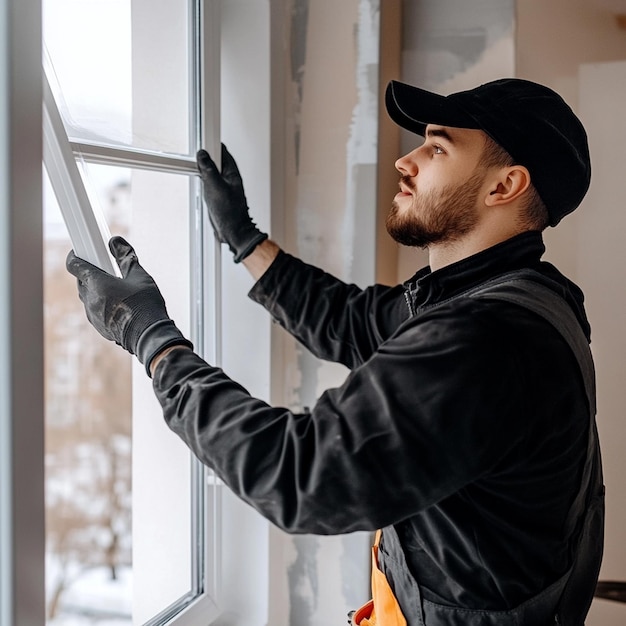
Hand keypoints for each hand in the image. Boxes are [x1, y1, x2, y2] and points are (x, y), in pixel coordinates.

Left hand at [66, 236, 192, 375]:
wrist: (149, 336)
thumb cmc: (146, 306)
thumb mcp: (140, 276)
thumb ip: (125, 257)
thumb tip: (116, 241)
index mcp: (98, 283)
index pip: (75, 265)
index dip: (76, 256)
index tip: (82, 252)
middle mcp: (90, 299)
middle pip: (81, 280)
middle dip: (90, 274)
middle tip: (107, 270)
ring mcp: (92, 314)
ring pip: (87, 296)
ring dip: (96, 290)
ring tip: (116, 289)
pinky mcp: (98, 326)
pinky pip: (94, 310)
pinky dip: (101, 304)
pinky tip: (118, 305)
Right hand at [197, 144, 267, 261]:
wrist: (233, 232)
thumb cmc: (231, 213)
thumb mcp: (216, 187)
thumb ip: (209, 170)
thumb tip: (203, 155)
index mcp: (233, 174)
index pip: (223, 153)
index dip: (213, 146)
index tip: (202, 142)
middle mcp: (230, 180)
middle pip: (216, 162)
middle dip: (206, 158)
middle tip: (196, 154)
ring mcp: (224, 189)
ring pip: (212, 174)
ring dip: (203, 171)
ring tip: (195, 167)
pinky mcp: (218, 198)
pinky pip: (209, 186)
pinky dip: (203, 183)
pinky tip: (199, 185)